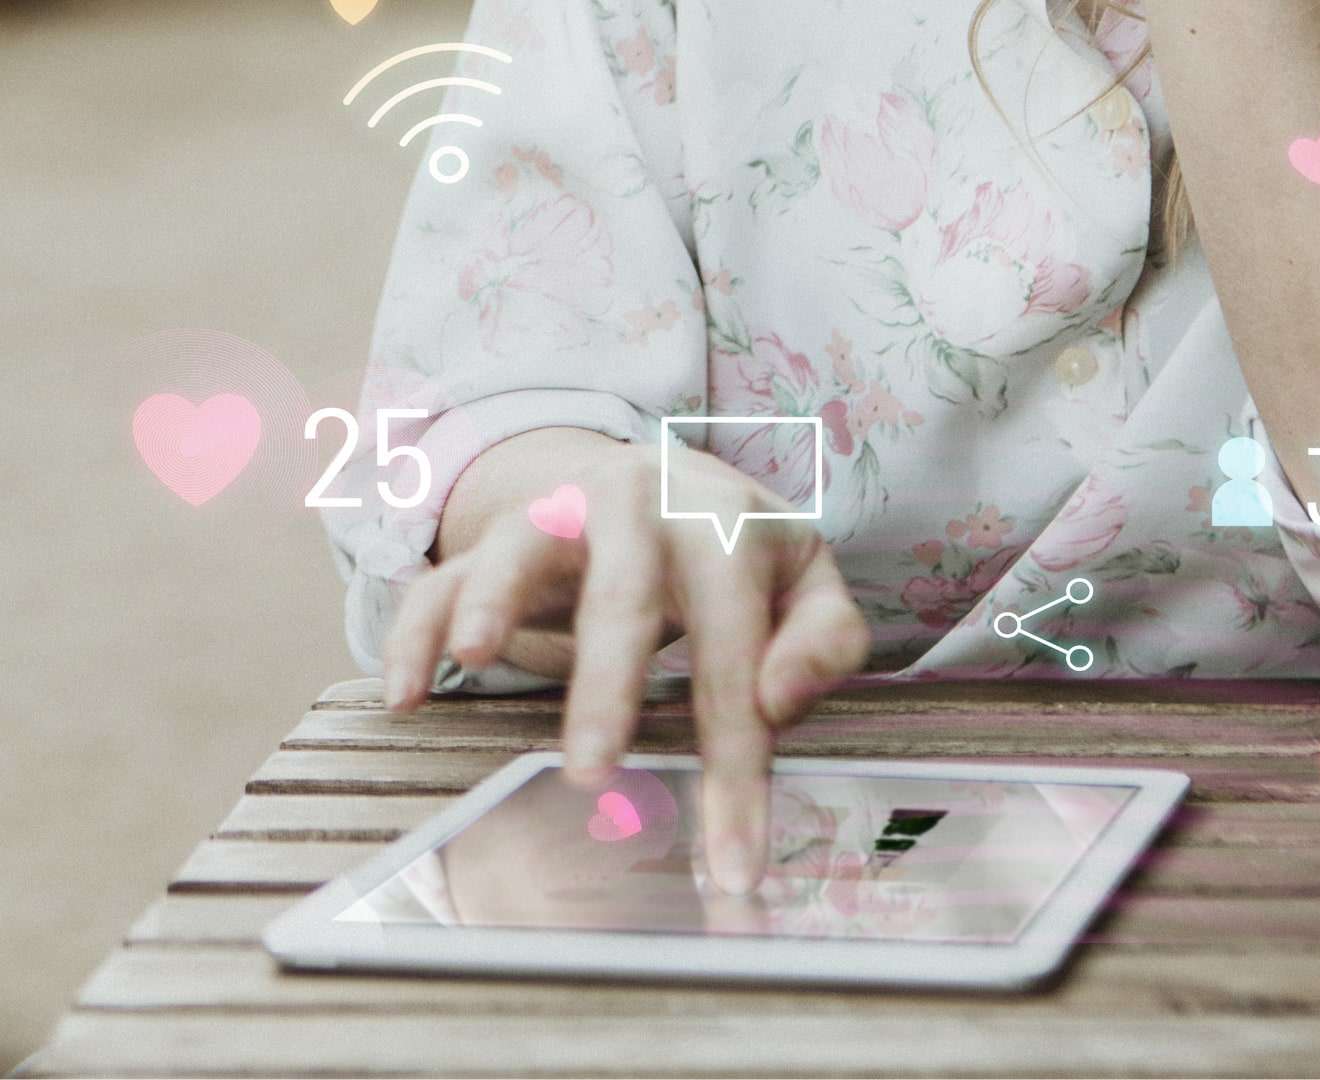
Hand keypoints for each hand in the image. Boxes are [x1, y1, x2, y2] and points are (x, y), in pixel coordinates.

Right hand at [381, 430, 870, 893]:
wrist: (668, 477)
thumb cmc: (742, 555)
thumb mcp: (806, 583)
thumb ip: (823, 639)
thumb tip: (779, 699)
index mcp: (726, 526)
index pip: (734, 651)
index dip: (736, 758)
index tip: (732, 857)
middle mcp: (640, 505)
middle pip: (623, 594)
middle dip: (608, 684)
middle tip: (595, 776)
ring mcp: (561, 513)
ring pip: (521, 553)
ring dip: (495, 603)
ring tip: (476, 659)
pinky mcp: (499, 537)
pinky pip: (446, 576)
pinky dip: (418, 629)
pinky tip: (405, 694)